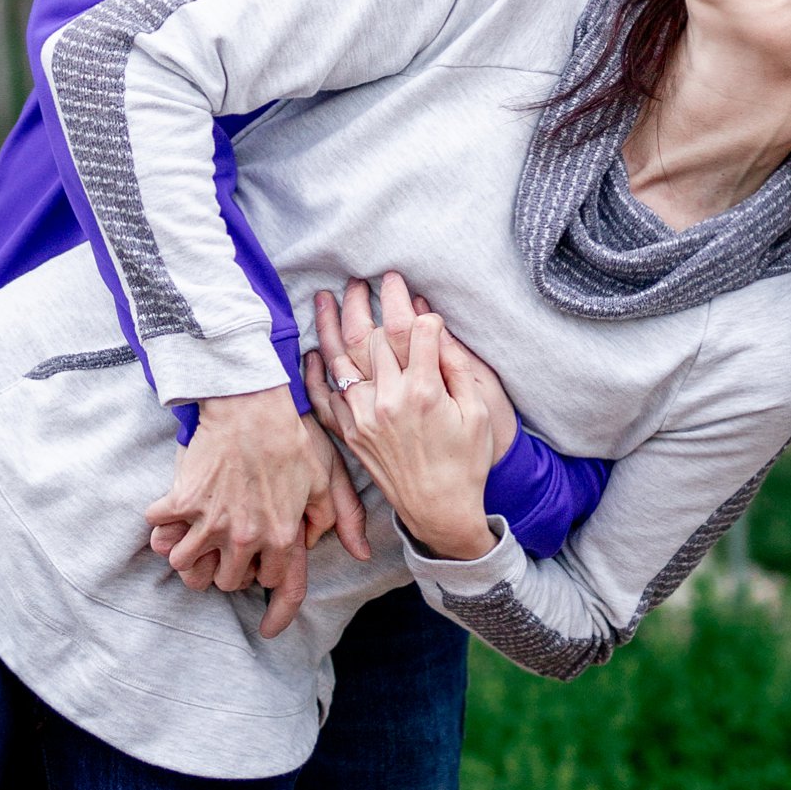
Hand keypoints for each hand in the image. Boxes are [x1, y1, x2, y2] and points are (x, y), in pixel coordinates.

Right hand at [143, 387, 369, 641]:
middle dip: (228, 572)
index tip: (268, 629)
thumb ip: (342, 518)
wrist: (251, 403)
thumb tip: (357, 552)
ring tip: (192, 542)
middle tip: (227, 553)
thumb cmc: (293, 437)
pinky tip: (167, 517)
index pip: (277, 585)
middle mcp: (246, 538)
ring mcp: (211, 522)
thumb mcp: (327, 478)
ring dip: (188, 558)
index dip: (273, 599)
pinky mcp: (183, 502)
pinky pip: (160, 531)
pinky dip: (160, 527)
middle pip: (227, 582)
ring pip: (187, 567)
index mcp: (283, 536)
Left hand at [302, 274, 498, 563]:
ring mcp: (364, 417)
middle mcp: (388, 400)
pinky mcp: (351, 434)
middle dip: (367, 301)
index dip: (406, 301)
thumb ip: (455, 364)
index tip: (400, 281)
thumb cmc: (467, 461)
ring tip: (325, 298)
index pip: (414, 330)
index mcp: (425, 391)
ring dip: (330, 324)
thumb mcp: (476, 411)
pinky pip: (325, 397)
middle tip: (362, 279)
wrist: (440, 510)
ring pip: (340, 359)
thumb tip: (434, 325)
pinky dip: (316, 372)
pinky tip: (314, 350)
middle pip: (373, 336)